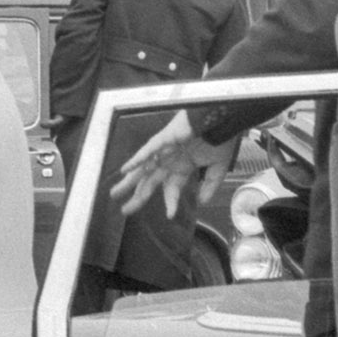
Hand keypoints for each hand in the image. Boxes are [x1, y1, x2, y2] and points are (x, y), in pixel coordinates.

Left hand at [110, 110, 233, 217]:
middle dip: (137, 197)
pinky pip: (147, 151)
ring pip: (142, 170)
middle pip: (149, 183)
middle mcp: (170, 161)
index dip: (170, 203)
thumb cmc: (220, 139)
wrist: (222, 120)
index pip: (171, 189)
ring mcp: (164, 151)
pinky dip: (136, 160)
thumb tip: (202, 202)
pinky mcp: (163, 139)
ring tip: (115, 193)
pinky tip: (125, 170)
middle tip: (124, 210)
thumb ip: (210, 186)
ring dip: (128, 182)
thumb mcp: (217, 168)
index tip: (170, 216)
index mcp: (183, 168)